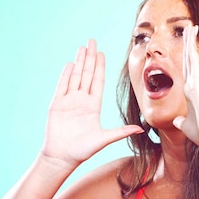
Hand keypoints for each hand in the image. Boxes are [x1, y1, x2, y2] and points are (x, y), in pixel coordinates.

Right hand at [42, 39, 142, 167]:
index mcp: (93, 107)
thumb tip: (141, 130)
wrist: (62, 157)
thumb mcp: (105, 139)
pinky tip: (70, 64)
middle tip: (92, 41)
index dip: (100, 67)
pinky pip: (62, 86)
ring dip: (79, 62)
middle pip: (87, 75)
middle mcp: (81, 101)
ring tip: (82, 47)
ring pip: (75, 77)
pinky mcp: (56, 105)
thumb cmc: (82, 151)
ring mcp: (68, 102)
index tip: (102, 53)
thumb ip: (121, 132)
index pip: (98, 82)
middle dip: (90, 58)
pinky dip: (66, 75)